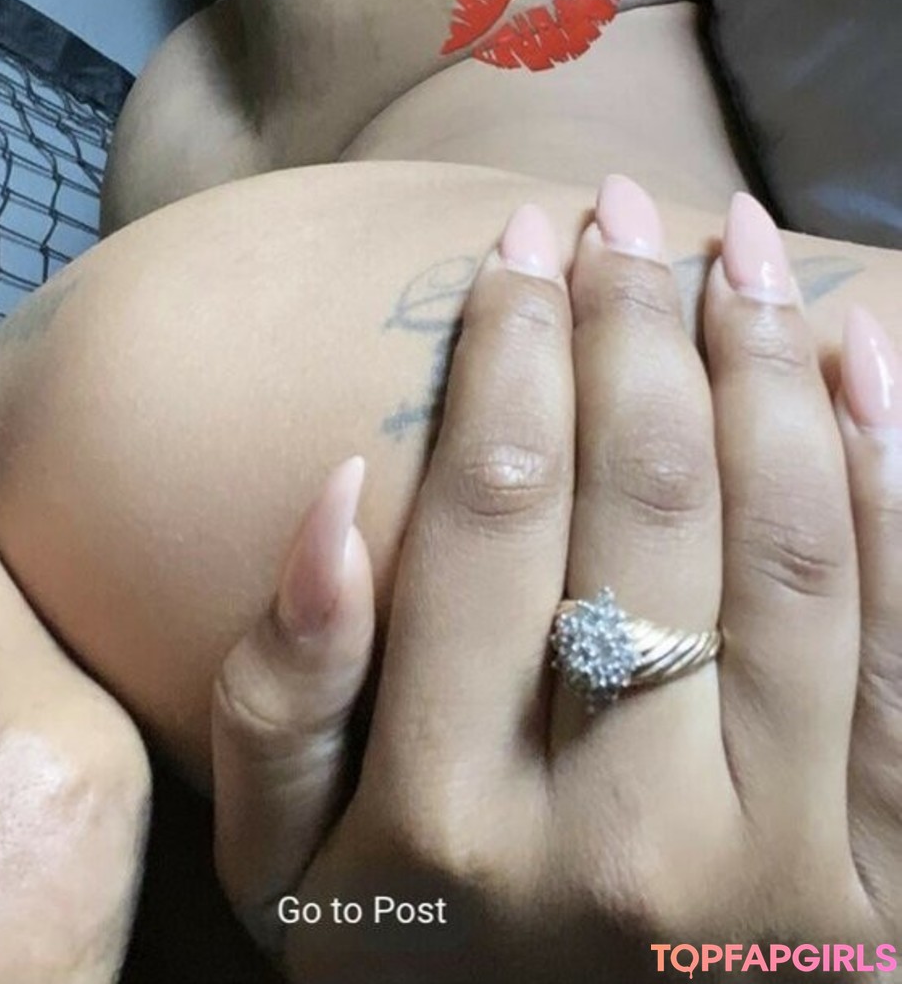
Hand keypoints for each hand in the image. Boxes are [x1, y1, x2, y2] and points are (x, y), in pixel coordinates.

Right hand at [211, 178, 901, 979]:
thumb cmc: (425, 974)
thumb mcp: (286, 872)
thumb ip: (277, 692)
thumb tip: (337, 487)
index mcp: (450, 820)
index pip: (492, 511)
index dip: (510, 348)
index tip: (516, 241)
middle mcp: (619, 839)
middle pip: (641, 507)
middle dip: (632, 324)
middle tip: (618, 211)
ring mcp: (776, 872)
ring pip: (788, 556)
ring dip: (764, 372)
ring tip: (736, 247)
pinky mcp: (887, 888)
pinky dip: (890, 487)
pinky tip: (858, 361)